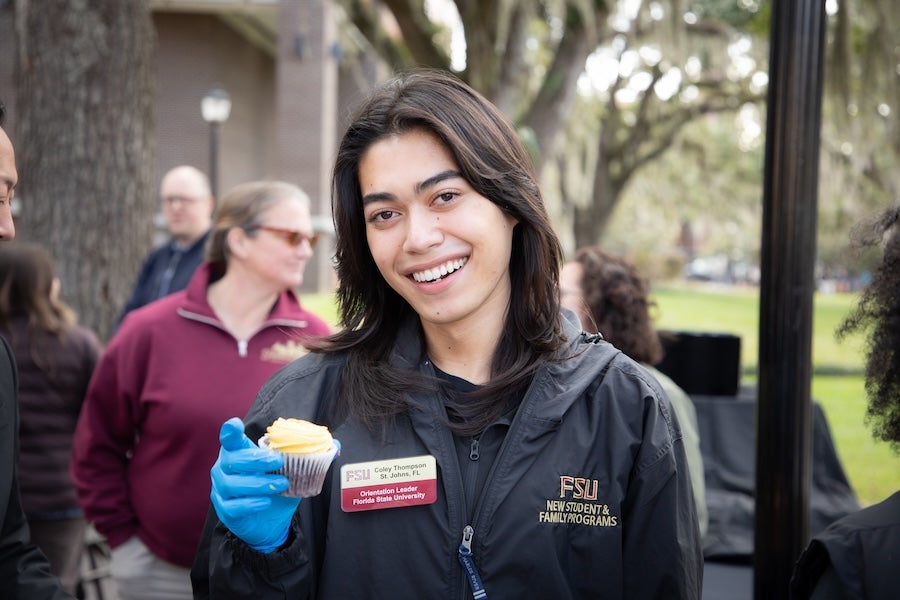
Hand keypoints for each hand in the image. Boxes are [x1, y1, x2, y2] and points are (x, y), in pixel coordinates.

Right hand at [210, 417, 300, 552]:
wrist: (269, 521)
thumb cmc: (277, 487)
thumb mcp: (294, 470)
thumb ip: (311, 456)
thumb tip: (336, 446)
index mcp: (240, 451)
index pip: (229, 438)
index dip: (230, 431)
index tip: (235, 425)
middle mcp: (225, 468)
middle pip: (233, 459)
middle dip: (256, 459)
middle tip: (278, 461)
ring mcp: (222, 489)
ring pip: (232, 483)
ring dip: (258, 483)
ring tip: (281, 485)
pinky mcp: (225, 510)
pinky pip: (233, 506)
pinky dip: (250, 503)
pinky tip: (265, 502)